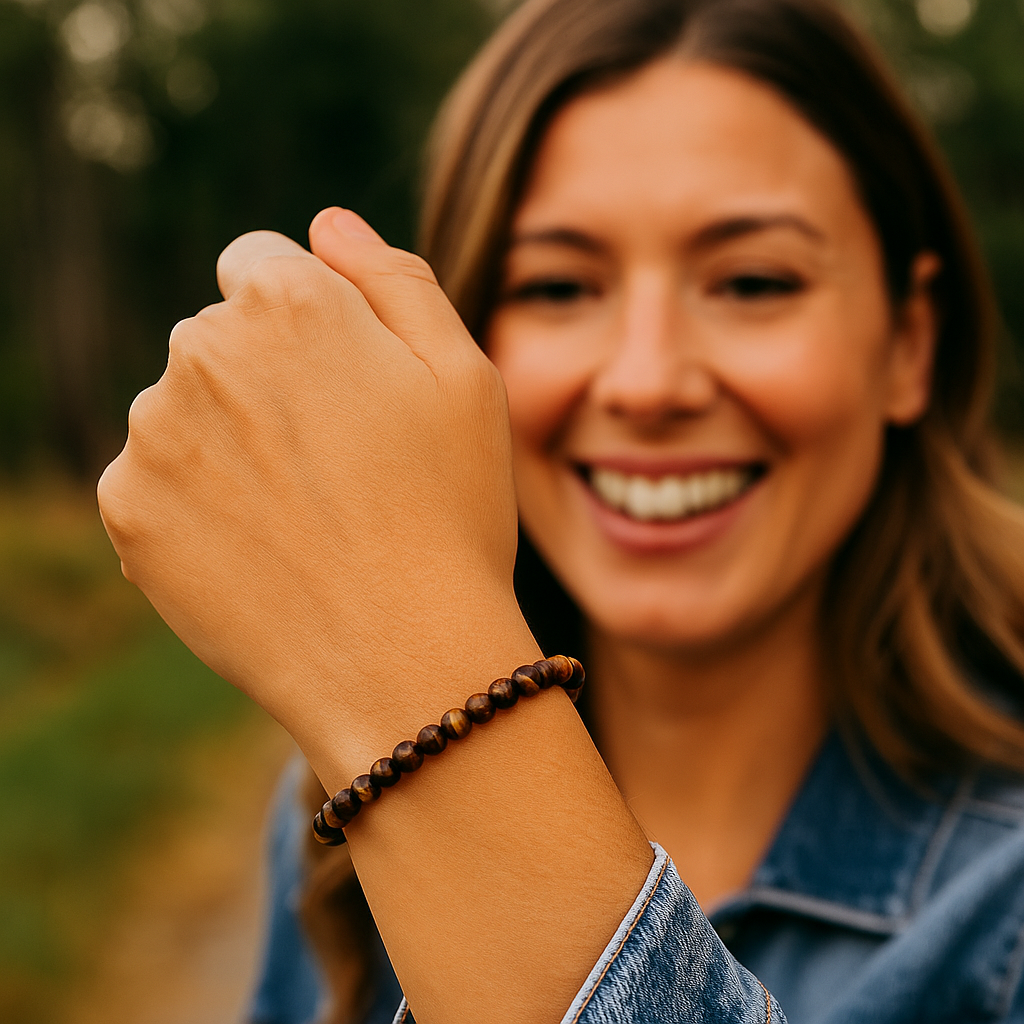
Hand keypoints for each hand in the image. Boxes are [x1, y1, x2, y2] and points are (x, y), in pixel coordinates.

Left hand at [98, 209, 537, 779]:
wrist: (403, 661)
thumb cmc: (451, 513)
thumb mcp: (465, 377)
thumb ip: (395, 280)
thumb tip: (326, 226)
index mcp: (290, 301)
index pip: (264, 264)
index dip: (312, 322)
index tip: (346, 386)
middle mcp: (202, 348)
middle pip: (221, 337)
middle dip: (267, 377)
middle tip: (338, 463)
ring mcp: (154, 432)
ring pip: (184, 410)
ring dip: (228, 440)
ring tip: (304, 515)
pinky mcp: (127, 509)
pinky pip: (154, 479)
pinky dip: (196, 503)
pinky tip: (260, 549)